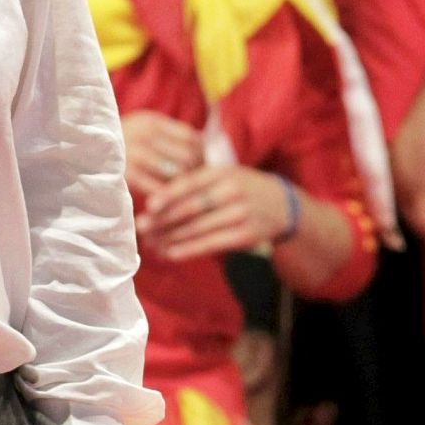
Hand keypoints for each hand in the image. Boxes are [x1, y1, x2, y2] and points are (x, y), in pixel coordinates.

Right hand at [121, 111, 203, 201]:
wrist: (77, 154)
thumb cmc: (115, 148)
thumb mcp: (139, 131)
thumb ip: (166, 137)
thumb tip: (203, 151)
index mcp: (150, 121)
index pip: (192, 139)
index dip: (201, 157)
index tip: (200, 170)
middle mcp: (144, 133)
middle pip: (189, 157)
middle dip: (196, 175)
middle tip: (195, 189)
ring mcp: (135, 152)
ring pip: (179, 174)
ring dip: (184, 189)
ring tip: (183, 199)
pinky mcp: (127, 173)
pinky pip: (160, 190)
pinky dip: (168, 200)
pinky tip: (167, 207)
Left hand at [136, 165, 294, 259]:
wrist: (283, 205)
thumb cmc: (242, 187)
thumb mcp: (225, 174)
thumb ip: (196, 181)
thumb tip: (157, 196)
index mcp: (223, 172)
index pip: (191, 183)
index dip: (169, 194)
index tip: (148, 205)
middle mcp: (232, 191)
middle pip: (192, 207)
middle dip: (164, 218)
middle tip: (141, 227)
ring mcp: (240, 214)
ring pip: (199, 228)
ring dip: (171, 237)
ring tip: (151, 243)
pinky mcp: (245, 235)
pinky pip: (212, 244)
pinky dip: (189, 249)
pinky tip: (171, 253)